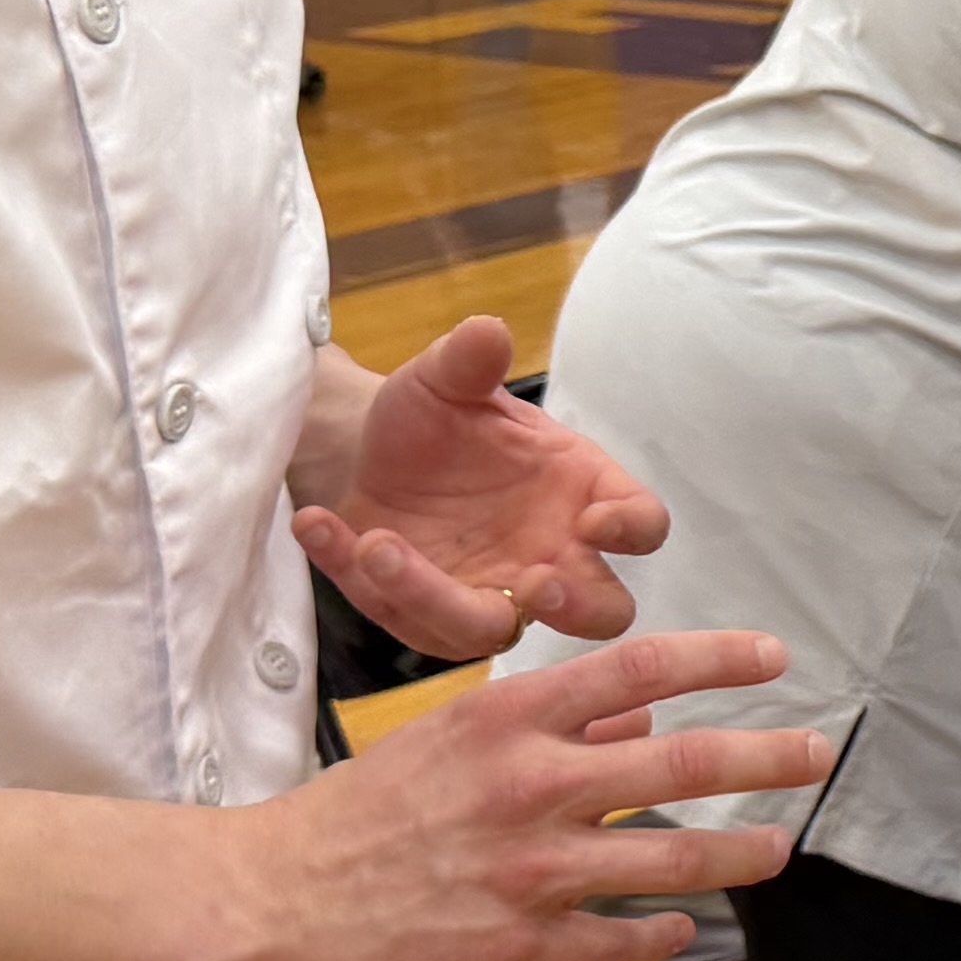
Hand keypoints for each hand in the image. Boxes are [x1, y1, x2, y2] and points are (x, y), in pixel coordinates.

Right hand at [250, 624, 811, 960]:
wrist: (273, 900)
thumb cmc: (354, 815)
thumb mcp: (448, 737)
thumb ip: (545, 724)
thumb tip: (633, 713)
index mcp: (508, 720)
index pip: (638, 669)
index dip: (718, 660)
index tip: (773, 659)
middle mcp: (530, 787)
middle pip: (680, 764)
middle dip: (765, 757)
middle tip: (818, 753)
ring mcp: (530, 871)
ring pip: (670, 860)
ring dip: (739, 854)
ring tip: (778, 848)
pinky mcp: (518, 944)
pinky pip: (621, 938)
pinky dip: (665, 932)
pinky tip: (684, 928)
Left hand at [294, 315, 672, 662]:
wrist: (368, 447)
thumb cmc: (435, 418)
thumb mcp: (446, 378)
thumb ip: (469, 359)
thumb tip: (487, 331)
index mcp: (582, 492)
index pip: (641, 526)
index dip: (632, 531)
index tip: (597, 522)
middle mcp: (551, 555)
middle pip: (600, 610)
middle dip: (575, 609)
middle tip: (533, 583)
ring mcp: (491, 595)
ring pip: (490, 630)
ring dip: (436, 597)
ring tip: (379, 544)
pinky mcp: (426, 617)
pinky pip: (400, 616)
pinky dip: (356, 576)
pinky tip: (319, 525)